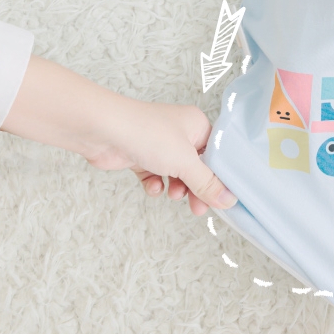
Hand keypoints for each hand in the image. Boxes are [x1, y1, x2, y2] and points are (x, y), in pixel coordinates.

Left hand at [86, 97, 236, 216]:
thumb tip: (229, 199)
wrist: (105, 131)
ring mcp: (158, 145)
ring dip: (176, 187)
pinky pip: (155, 176)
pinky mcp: (141, 157)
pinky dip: (155, 185)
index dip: (219, 177)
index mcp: (196, 125)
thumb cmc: (148, 134)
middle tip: (198, 208)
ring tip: (173, 194)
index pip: (215, 154)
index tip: (222, 199)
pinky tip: (153, 187)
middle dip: (196, 188)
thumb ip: (207, 183)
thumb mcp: (185, 162)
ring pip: (175, 174)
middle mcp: (179, 133)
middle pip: (196, 167)